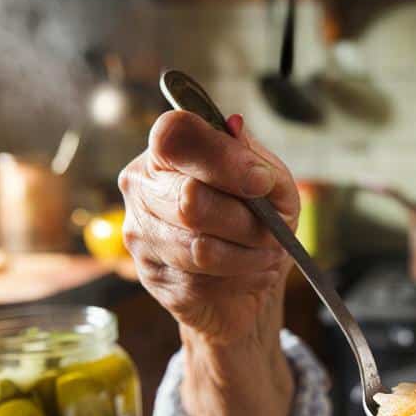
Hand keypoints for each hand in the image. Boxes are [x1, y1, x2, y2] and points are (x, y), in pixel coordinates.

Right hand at [118, 110, 300, 341]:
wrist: (250, 276)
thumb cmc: (257, 219)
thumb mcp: (274, 186)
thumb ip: (257, 160)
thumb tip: (237, 132)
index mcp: (167, 151)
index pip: (175, 136)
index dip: (222, 158)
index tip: (260, 182)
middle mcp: (142, 187)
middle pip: (190, 200)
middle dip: (245, 221)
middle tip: (272, 231)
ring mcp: (141, 235)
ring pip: (199, 248)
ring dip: (248, 255)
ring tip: (267, 253)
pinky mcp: (153, 279)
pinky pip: (202, 283)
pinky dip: (242, 279)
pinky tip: (254, 272)